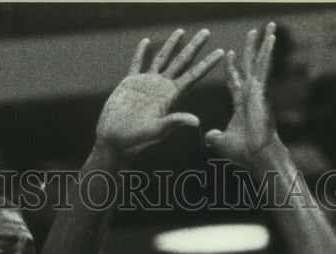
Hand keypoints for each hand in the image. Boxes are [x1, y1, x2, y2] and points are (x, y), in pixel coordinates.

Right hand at [96, 28, 223, 157]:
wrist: (114, 139)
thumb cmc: (135, 139)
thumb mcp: (157, 131)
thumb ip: (175, 122)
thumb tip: (197, 122)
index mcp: (171, 97)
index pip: (194, 76)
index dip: (207, 63)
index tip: (221, 52)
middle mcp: (161, 87)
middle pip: (182, 62)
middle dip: (194, 47)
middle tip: (206, 32)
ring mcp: (146, 84)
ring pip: (162, 58)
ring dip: (171, 45)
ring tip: (181, 31)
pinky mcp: (130, 83)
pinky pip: (137, 63)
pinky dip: (140, 53)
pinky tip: (146, 42)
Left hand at [204, 22, 277, 165]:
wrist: (256, 156)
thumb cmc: (243, 152)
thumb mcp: (222, 142)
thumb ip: (215, 137)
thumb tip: (208, 136)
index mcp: (241, 103)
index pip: (235, 81)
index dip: (232, 68)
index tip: (229, 54)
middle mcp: (250, 94)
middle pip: (249, 66)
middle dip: (250, 49)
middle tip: (253, 32)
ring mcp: (257, 92)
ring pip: (259, 63)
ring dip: (263, 44)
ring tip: (268, 26)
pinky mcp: (262, 93)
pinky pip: (264, 69)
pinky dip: (267, 54)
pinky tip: (271, 39)